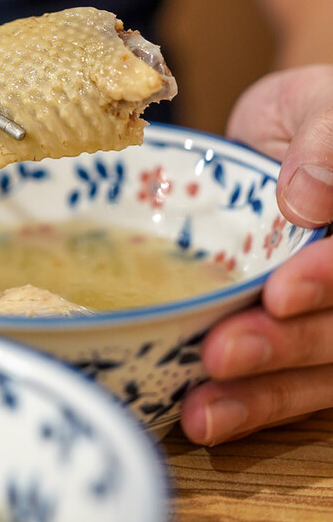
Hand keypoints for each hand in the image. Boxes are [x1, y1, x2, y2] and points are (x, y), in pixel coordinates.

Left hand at [181, 65, 332, 444]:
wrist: (286, 137)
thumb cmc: (310, 114)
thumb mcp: (319, 105)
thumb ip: (325, 140)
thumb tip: (308, 198)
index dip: (328, 279)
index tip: (281, 289)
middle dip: (285, 343)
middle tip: (223, 351)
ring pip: (320, 367)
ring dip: (263, 392)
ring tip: (203, 409)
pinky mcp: (301, 337)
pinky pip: (291, 381)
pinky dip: (251, 404)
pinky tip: (204, 417)